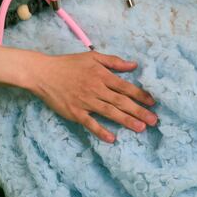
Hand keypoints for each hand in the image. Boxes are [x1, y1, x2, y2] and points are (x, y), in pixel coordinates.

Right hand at [27, 50, 157, 142]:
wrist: (43, 73)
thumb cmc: (68, 64)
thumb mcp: (92, 57)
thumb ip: (113, 62)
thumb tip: (134, 65)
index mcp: (101, 75)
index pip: (125, 87)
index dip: (140, 95)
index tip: (153, 103)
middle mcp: (96, 89)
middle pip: (121, 101)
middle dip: (139, 111)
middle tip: (154, 120)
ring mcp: (85, 102)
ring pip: (110, 112)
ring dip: (126, 120)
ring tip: (140, 128)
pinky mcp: (75, 113)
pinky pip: (90, 123)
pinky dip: (100, 131)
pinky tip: (112, 138)